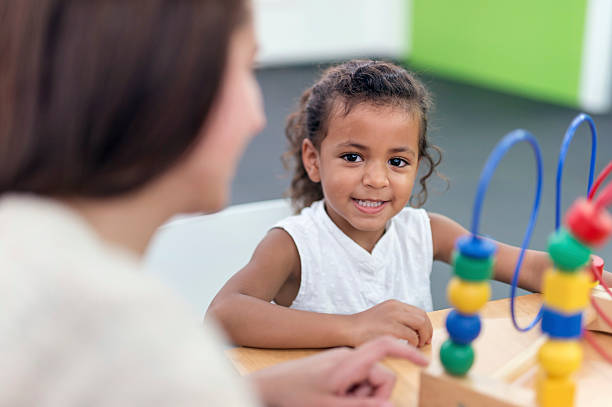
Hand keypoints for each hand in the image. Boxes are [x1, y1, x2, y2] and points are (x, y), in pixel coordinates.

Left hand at [250, 336, 427, 406]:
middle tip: (345, 403)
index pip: (385, 346)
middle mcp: (348, 356)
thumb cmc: (293, 394)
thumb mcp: (331, 405)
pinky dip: (351, 392)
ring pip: (368, 380)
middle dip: (371, 394)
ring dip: (359, 395)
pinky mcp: (335, 366)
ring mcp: (341, 361)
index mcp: (349, 360)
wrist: (267, 386)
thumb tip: (389, 405)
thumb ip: (363, 405)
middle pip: (380, 375)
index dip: (407, 352)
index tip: (424, 361)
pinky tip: (333, 397)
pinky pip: (356, 380)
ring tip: (334, 401)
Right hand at [348, 300, 432, 347]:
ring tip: (416, 346)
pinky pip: (411, 336)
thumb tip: (417, 329)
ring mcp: (392, 317)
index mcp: (394, 304)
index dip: (426, 325)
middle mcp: (395, 308)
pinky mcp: (390, 328)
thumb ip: (398, 318)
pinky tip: (407, 347)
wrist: (348, 329)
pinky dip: (413, 344)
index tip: (426, 336)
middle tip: (425, 342)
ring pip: (420, 324)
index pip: (419, 312)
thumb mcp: (383, 315)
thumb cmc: (365, 327)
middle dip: (427, 331)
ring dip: (422, 337)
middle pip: (422, 317)